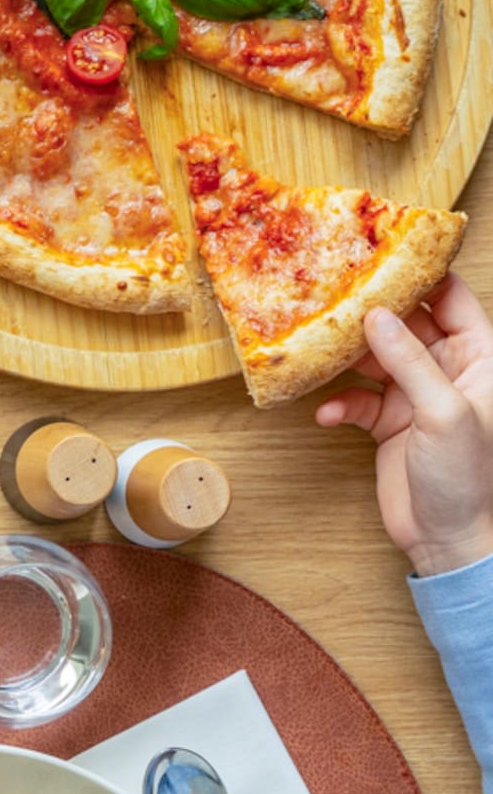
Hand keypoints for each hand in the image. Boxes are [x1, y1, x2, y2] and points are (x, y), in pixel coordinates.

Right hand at [317, 275, 492, 576]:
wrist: (450, 539)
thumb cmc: (467, 477)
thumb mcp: (443, 412)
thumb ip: (410, 362)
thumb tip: (377, 316)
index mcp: (480, 359)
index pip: (453, 301)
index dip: (422, 277)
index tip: (384, 255)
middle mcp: (449, 371)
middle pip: (407, 325)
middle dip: (372, 313)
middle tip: (334, 296)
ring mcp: (417, 397)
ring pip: (377, 360)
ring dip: (348, 359)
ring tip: (318, 351)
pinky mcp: (389, 424)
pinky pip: (358, 401)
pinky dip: (341, 405)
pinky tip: (328, 413)